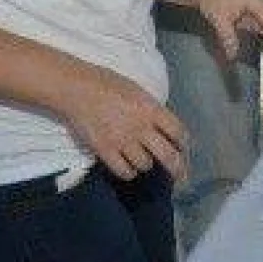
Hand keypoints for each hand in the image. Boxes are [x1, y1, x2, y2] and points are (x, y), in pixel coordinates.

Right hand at [58, 60, 187, 183]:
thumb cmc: (109, 85)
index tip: (183, 149)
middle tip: (181, 177)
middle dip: (178, 169)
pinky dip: (128, 172)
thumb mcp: (139, 92)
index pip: (178, 132)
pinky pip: (124, 171)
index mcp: (152, 109)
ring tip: (141, 159)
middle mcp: (141, 127)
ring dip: (146, 164)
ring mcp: (123, 140)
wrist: (78, 89)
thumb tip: (164, 127)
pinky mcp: (105, 150)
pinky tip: (127, 166)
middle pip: (168, 155)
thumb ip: (152, 110)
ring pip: (145, 165)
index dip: (184, 143)